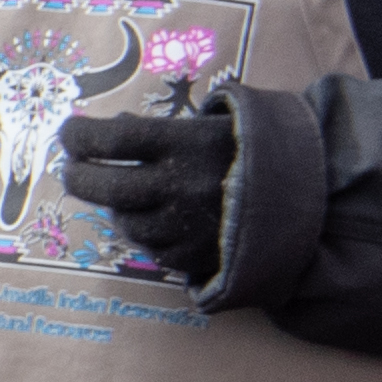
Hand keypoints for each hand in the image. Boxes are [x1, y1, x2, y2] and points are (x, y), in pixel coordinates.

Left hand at [59, 101, 238, 282]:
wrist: (313, 198)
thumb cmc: (255, 152)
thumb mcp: (217, 125)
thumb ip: (166, 128)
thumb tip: (115, 124)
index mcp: (190, 144)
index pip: (115, 138)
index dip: (82, 136)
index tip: (68, 133)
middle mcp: (184, 186)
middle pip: (108, 186)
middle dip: (79, 177)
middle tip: (70, 170)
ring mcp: (189, 226)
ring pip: (127, 223)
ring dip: (118, 209)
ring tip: (121, 196)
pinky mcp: (197, 257)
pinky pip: (154, 249)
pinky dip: (150, 234)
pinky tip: (158, 219)